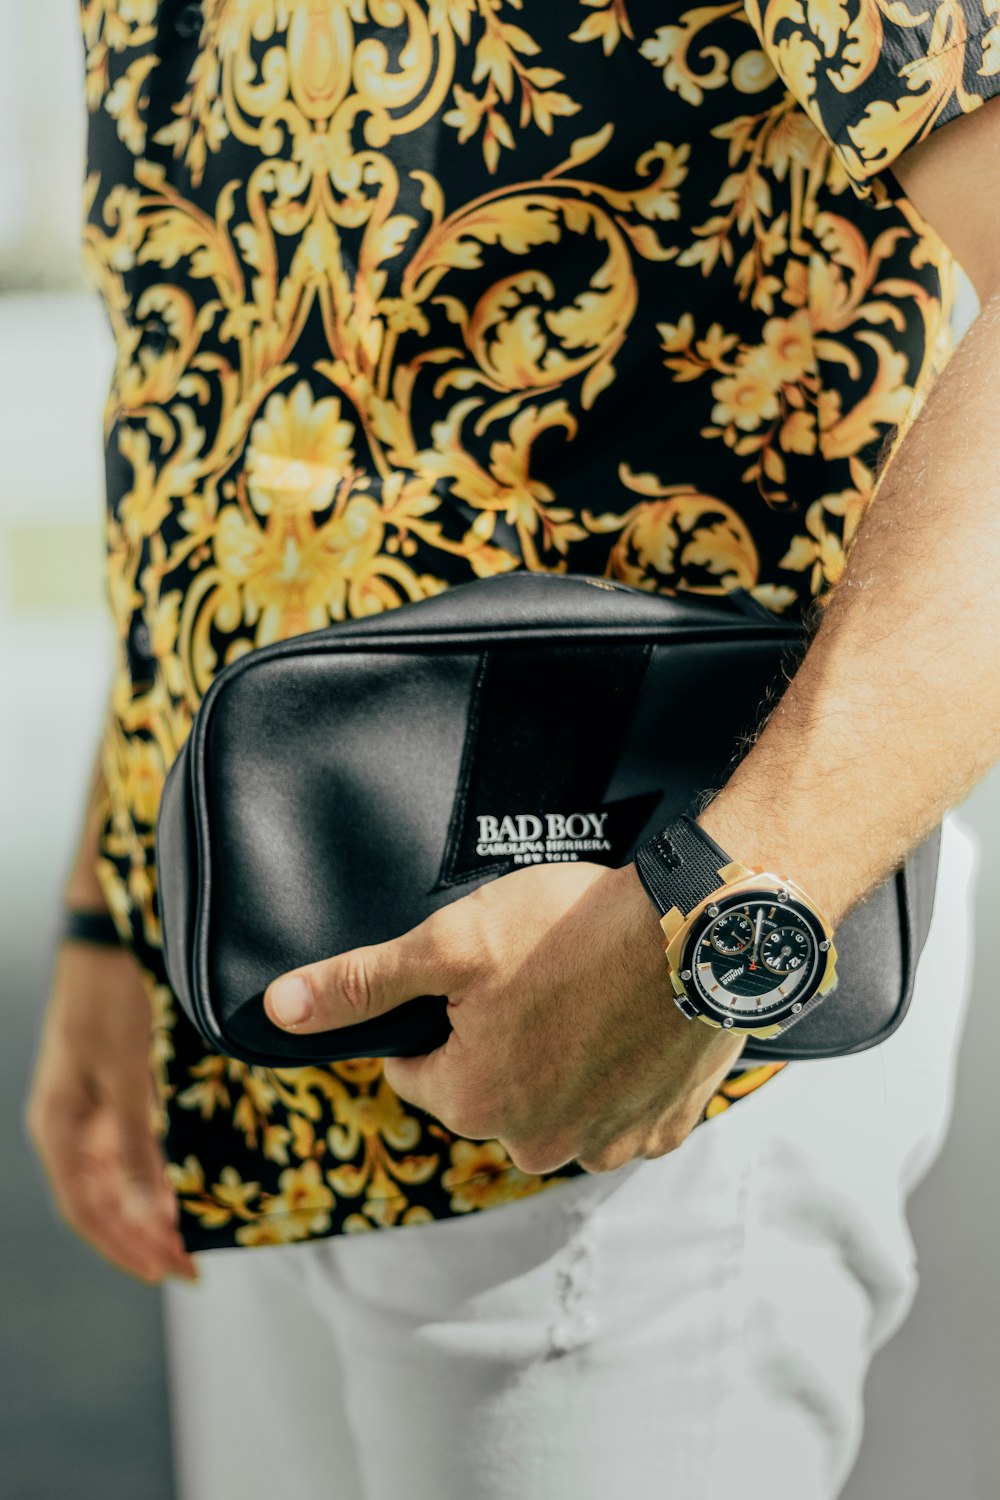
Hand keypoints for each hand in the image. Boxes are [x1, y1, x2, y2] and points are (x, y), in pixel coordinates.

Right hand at [25, 940, 197, 1283]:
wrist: (113, 936)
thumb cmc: (112, 1001)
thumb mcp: (128, 1074)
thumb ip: (140, 1145)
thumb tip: (152, 1217)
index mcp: (59, 1128)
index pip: (88, 1211)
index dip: (127, 1247)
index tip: (170, 1272)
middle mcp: (69, 1124)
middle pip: (101, 1201)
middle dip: (141, 1237)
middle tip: (190, 1265)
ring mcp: (90, 1106)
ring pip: (114, 1178)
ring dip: (146, 1210)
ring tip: (189, 1236)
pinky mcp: (113, 1087)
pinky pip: (128, 1147)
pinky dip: (152, 1173)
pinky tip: (180, 1184)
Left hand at [263, 862, 745, 1174]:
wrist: (705, 929)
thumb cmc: (575, 928)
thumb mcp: (452, 941)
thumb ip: (363, 982)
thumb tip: (277, 1011)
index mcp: (475, 1103)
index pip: (416, 1071)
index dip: (434, 1018)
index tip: (474, 977)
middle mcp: (539, 1143)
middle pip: (486, 1091)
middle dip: (496, 1040)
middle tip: (534, 974)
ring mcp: (610, 1143)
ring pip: (554, 1103)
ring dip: (558, 1061)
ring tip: (585, 992)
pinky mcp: (666, 1127)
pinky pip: (620, 1109)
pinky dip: (617, 1074)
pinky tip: (628, 1022)